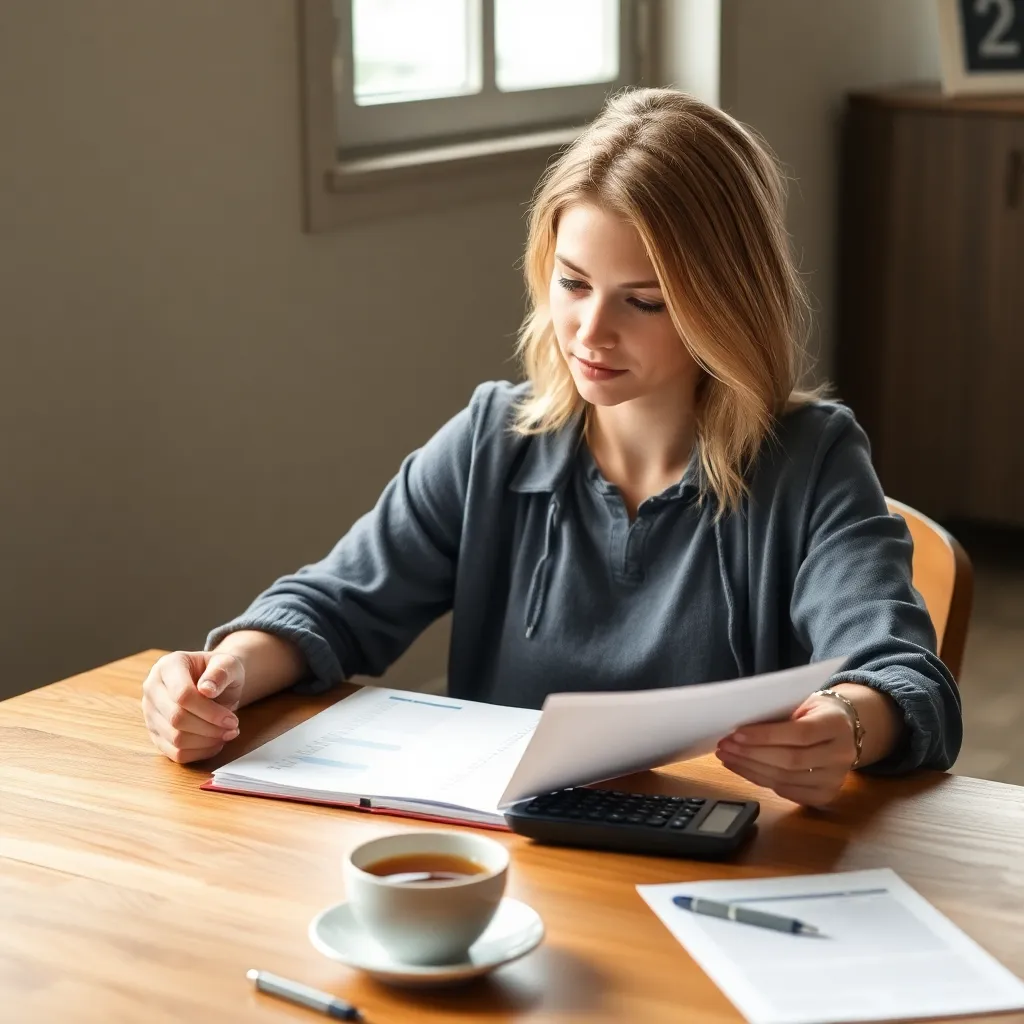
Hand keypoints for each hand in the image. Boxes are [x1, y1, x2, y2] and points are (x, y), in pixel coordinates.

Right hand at [141, 651, 244, 762]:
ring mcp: (150, 713)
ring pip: (175, 739)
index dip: (209, 712)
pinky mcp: (155, 733)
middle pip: (177, 719)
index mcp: (168, 666)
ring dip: (206, 741)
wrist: (214, 683)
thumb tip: (206, 690)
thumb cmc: (219, 672)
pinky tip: (216, 743)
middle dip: (210, 728)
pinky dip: (199, 753)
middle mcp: (152, 688)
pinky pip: (174, 753)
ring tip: (226, 734)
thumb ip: (221, 672)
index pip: (183, 695)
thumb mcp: (228, 664)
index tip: (232, 719)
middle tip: (233, 728)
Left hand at [715, 692, 856, 805]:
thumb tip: (740, 727)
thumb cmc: (815, 711)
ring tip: (727, 757)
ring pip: (786, 779)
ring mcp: (836, 778)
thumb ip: (780, 714)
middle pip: (791, 760)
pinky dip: (761, 780)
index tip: (737, 733)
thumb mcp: (803, 702)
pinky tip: (743, 769)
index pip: (800, 733)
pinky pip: (787, 792)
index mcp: (836, 725)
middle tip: (725, 746)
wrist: (845, 729)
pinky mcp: (826, 795)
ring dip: (750, 769)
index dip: (766, 735)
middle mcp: (841, 754)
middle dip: (752, 754)